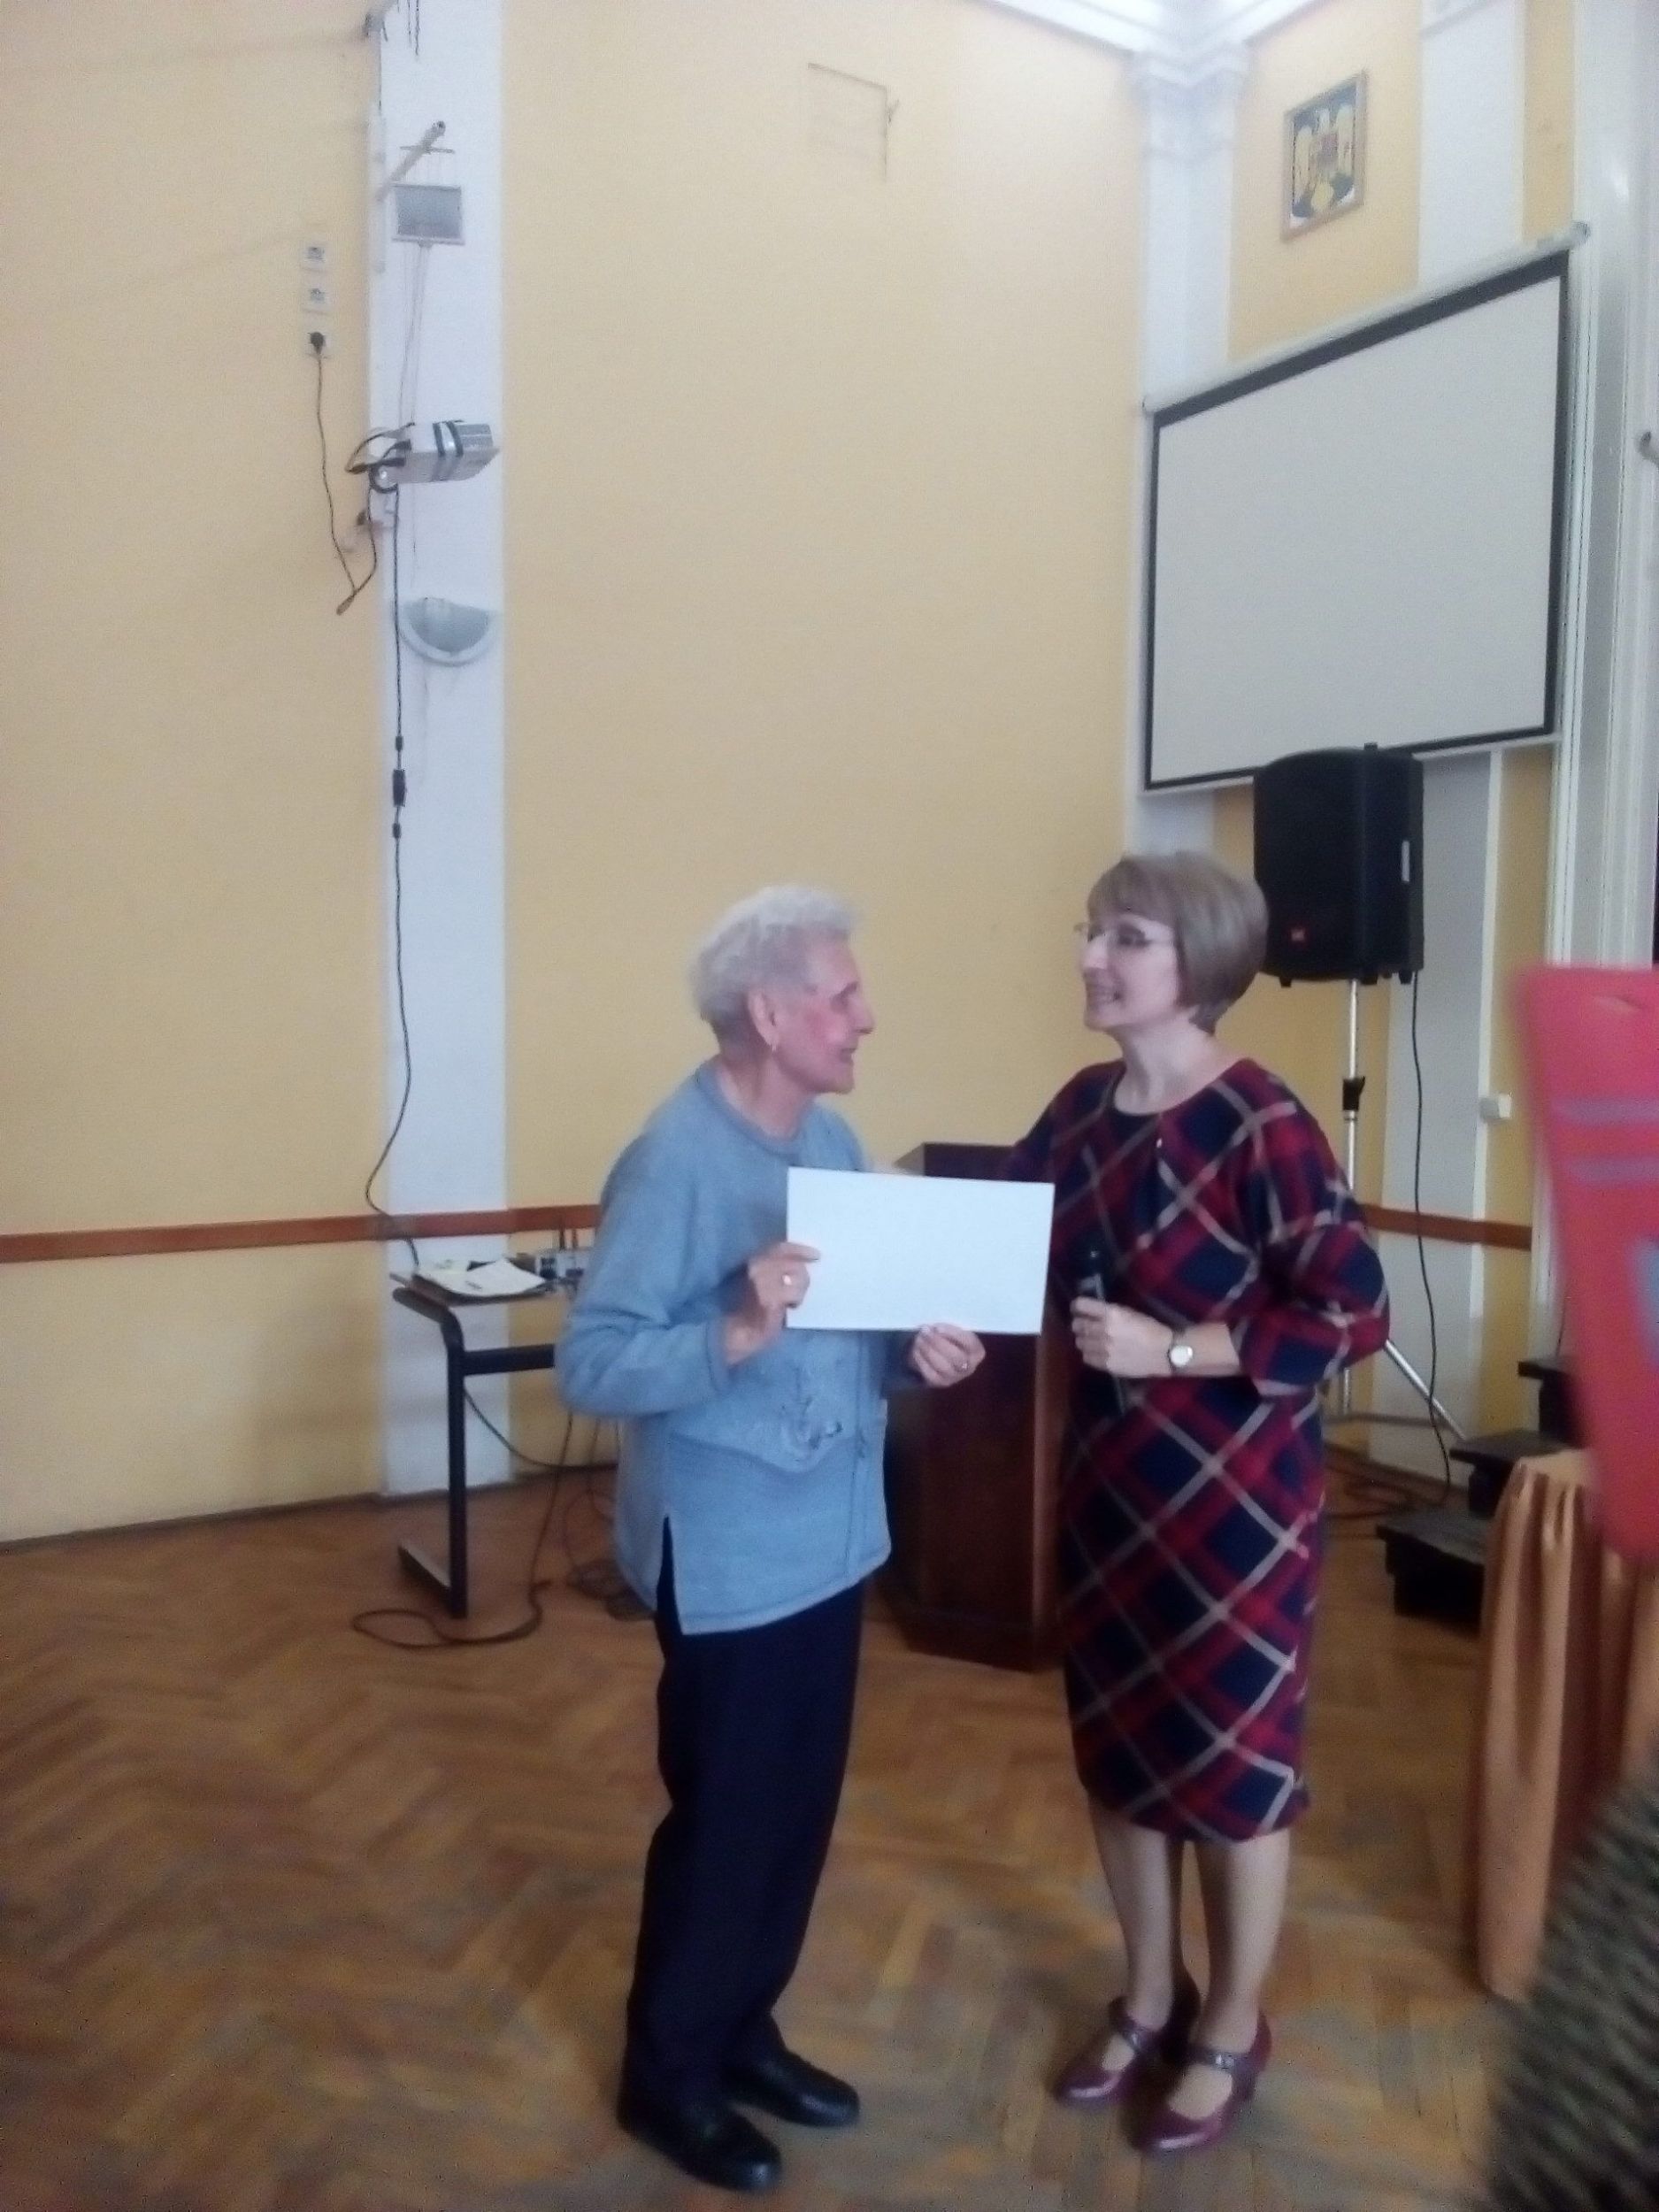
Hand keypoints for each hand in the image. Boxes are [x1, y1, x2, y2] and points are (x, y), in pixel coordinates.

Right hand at [723, 1241, 818, 1365]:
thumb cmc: (749, 1310)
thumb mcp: (761, 1283)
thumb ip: (776, 1270)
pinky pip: (793, 1293)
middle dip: (802, 1276)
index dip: (800, 1250)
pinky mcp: (768, 1299)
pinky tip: (790, 1307)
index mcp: (752, 1261)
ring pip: (797, 1276)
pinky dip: (795, 1300)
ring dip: (799, 1290)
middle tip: (801, 1289)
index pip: (780, 1249)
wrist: (735, 1334)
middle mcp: (755, 1267)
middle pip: (792, 1262)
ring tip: (792, 1301)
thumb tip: (801, 1264)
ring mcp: (761, 1282)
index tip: (816, 1256)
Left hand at [908, 1323, 985, 1387]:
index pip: (969, 1343)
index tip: (937, 1327)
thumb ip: (947, 1329)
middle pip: (956, 1357)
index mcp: (977, 1351)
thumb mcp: (952, 1331)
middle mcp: (969, 1367)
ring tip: (919, 1339)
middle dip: (938, 1343)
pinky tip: (916, 1350)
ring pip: (943, 1366)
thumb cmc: (948, 1338)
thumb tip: (931, 1328)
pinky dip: (922, 1361)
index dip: (953, 1334)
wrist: (940, 1355)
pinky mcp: (941, 1383)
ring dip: (928, 1351)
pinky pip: (931, 1374)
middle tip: (925, 1332)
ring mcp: (956, 1377)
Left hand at [1070, 1297, 1172, 1377]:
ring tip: (1089, 1340)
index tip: (1076, 1308)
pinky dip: (1089, 1354)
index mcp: (1112, 1313)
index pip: (1082, 1306)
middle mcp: (1104, 1330)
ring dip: (1083, 1340)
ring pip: (1079, 1343)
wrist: (1166, 1352)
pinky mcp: (1107, 1364)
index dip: (1076, 1306)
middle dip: (1078, 1324)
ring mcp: (1104, 1349)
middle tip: (1081, 1325)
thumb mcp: (1130, 1313)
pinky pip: (1087, 1358)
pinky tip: (1096, 1352)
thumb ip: (1110, 1313)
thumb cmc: (1151, 1329)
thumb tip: (1092, 1313)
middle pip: (1077, 1325)